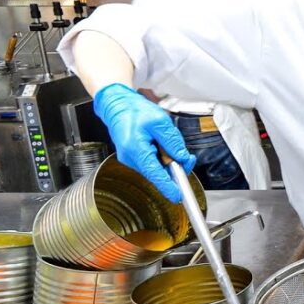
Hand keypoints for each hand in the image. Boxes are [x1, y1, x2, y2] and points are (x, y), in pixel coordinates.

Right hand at [92, 83, 195, 202]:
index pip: (154, 173)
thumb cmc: (135, 111)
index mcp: (135, 148)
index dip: (167, 186)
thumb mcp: (160, 121)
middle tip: (185, 156)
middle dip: (175, 165)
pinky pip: (153, 163)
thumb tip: (182, 158)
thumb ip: (172, 141)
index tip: (177, 196)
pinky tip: (159, 144)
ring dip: (168, 158)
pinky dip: (161, 156)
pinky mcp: (133, 159)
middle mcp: (130, 158)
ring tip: (163, 140)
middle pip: (159, 172)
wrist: (118, 106)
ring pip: (158, 167)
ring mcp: (130, 160)